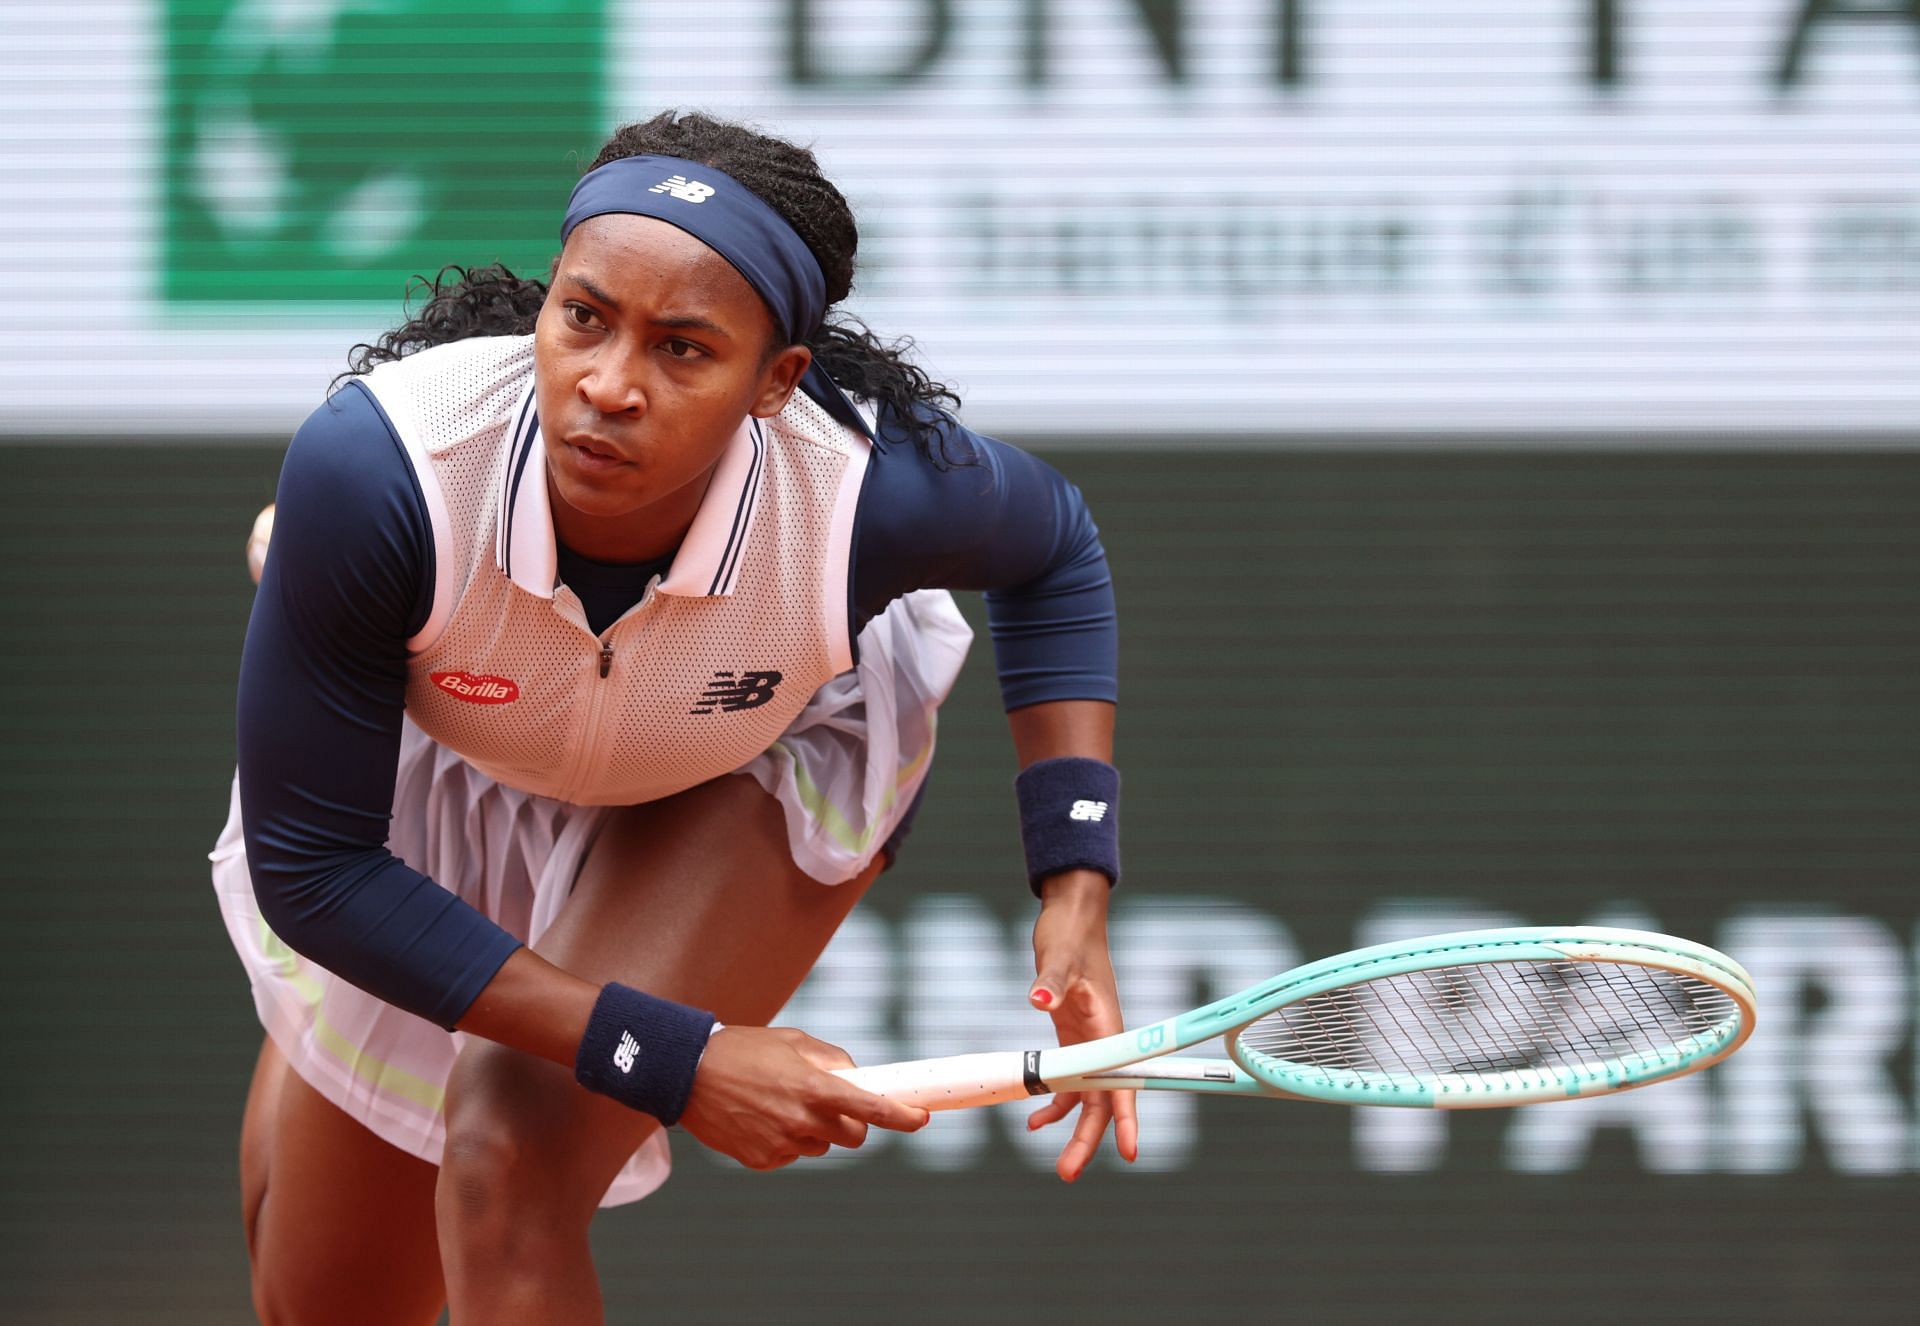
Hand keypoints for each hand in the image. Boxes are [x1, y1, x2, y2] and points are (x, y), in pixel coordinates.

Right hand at [679, 1026, 927, 1170]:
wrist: (689, 1073)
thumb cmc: (744, 1050)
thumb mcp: (793, 1040)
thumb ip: (832, 1059)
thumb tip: (859, 1077)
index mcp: (814, 1087)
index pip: (873, 1109)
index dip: (903, 1117)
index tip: (921, 1118)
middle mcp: (802, 1120)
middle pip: (853, 1138)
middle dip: (853, 1124)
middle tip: (835, 1104)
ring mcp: (782, 1144)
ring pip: (820, 1146)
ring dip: (815, 1130)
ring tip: (781, 1102)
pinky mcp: (762, 1160)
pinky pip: (791, 1154)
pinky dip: (786, 1140)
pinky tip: (762, 1117)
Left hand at [1024, 871, 1138, 1180]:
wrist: (1072, 914)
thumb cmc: (1072, 933)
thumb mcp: (1058, 957)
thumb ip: (1049, 981)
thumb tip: (1038, 1000)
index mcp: (1109, 1026)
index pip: (1122, 1081)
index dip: (1125, 1118)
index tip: (1129, 1151)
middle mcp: (1104, 1039)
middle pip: (1104, 1101)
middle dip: (1090, 1139)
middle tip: (1067, 1173)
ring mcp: (1088, 1040)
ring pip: (1088, 1098)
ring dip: (1074, 1130)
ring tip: (1059, 1163)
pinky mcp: (1072, 1036)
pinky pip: (1069, 1080)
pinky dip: (1055, 1101)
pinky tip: (1033, 1117)